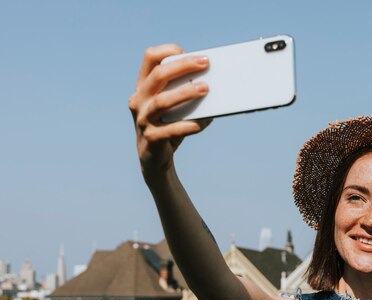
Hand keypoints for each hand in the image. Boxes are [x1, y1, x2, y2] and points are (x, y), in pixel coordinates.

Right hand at [128, 44, 211, 179]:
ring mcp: (142, 119)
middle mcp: (139, 100)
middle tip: (205, 63)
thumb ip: (187, 93)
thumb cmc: (169, 127)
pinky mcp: (151, 139)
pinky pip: (171, 130)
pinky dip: (188, 125)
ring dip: (185, 93)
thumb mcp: (176, 107)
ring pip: (162, 101)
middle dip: (182, 66)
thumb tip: (216, 84)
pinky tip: (202, 123)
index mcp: (144, 87)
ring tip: (205, 88)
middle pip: (158, 75)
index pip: (149, 58)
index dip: (166, 50)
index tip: (185, 51)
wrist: (155, 160)